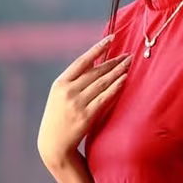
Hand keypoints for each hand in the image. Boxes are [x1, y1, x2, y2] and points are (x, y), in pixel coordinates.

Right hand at [37, 34, 130, 170]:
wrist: (53, 144)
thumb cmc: (59, 118)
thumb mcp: (59, 96)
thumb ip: (74, 81)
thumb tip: (95, 64)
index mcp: (60, 83)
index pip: (82, 61)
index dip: (97, 49)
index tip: (111, 38)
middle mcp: (67, 91)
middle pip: (95, 71)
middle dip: (113, 61)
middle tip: (128, 54)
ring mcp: (77, 104)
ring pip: (102, 83)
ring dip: (118, 71)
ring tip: (129, 63)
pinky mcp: (86, 116)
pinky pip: (104, 98)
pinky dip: (115, 87)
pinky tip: (124, 79)